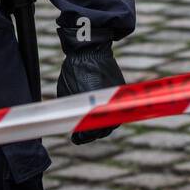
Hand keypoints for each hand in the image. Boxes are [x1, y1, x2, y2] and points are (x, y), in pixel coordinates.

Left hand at [56, 28, 125, 144]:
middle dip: (93, 132)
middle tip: (83, 133)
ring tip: (91, 123)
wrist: (89, 50)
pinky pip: (117, 107)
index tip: (76, 138)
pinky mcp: (122, 90)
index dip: (82, 138)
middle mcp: (110, 107)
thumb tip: (71, 123)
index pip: (92, 133)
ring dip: (102, 123)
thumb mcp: (67, 96)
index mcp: (95, 110)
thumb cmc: (74, 72)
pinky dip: (109, 111)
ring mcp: (118, 99)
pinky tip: (99, 110)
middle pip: (104, 129)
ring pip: (113, 120)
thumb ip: (73, 112)